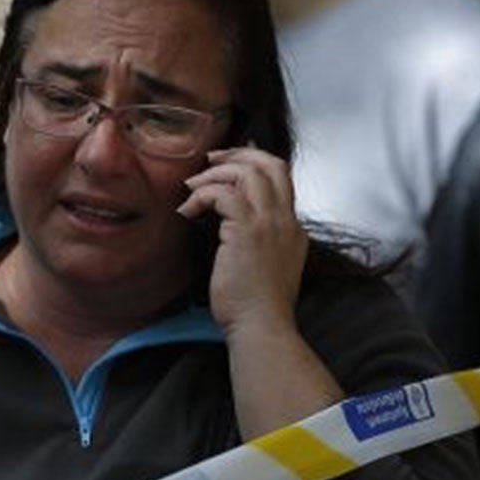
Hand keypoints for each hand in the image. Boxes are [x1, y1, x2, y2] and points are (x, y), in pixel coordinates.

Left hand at [178, 146, 307, 337]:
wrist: (262, 326)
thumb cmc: (255, 305)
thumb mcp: (265, 265)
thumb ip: (257, 241)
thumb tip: (231, 225)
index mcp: (292, 228)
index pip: (281, 178)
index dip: (255, 161)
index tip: (229, 162)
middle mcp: (286, 221)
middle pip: (271, 164)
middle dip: (238, 154)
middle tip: (210, 159)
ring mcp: (270, 224)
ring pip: (248, 173)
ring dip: (215, 174)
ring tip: (191, 187)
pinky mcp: (248, 232)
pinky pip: (223, 195)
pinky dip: (201, 196)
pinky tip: (187, 212)